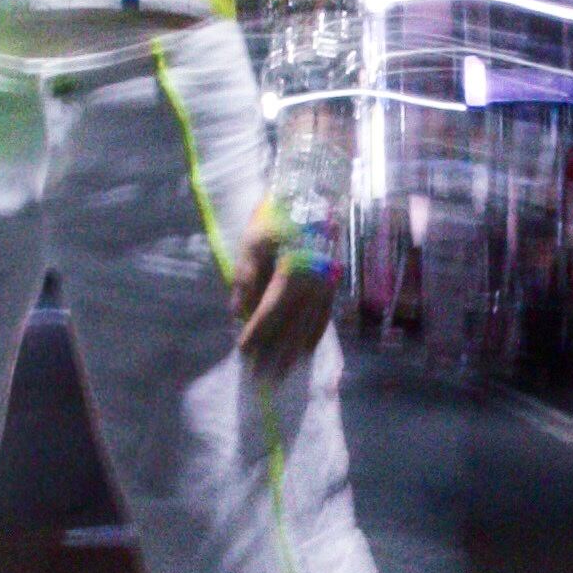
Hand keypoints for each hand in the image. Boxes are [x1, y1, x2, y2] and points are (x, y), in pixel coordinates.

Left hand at [231, 202, 335, 378]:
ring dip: (295, 352)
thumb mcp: (254, 241)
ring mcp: (328, 284)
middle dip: (277, 353)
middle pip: (294, 325)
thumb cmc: (278, 215)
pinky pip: (325, 317)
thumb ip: (247, 278)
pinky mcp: (333, 284)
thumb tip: (238, 312)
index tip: (243, 352)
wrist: (315, 194)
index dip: (257, 332)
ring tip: (282, 374)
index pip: (271, 310)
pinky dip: (314, 337)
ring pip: (311, 325)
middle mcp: (315, 282)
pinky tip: (305, 353)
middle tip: (263, 379)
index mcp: (293, 269)